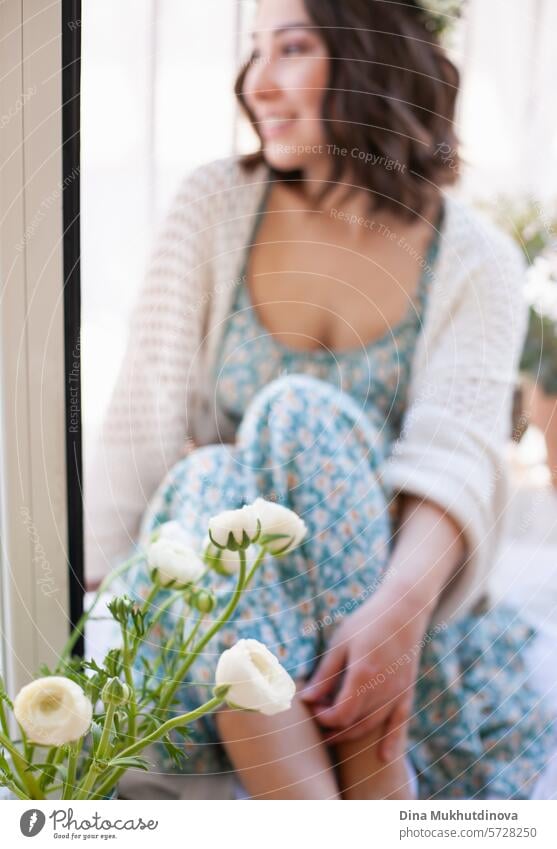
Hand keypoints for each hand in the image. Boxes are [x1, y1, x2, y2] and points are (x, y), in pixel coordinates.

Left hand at [301, 587, 430, 759]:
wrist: (403, 610)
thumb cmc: (367, 622)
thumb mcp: (340, 644)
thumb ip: (325, 675)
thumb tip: (306, 699)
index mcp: (363, 675)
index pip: (341, 713)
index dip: (324, 717)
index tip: (313, 707)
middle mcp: (383, 688)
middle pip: (356, 723)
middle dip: (334, 727)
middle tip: (319, 719)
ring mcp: (398, 692)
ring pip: (374, 725)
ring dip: (353, 734)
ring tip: (334, 734)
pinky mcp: (407, 691)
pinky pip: (400, 722)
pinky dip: (392, 741)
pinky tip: (384, 757)